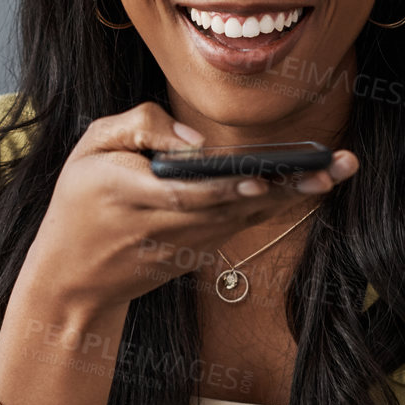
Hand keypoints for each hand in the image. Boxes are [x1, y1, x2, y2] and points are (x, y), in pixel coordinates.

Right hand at [18, 101, 357, 315]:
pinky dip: (272, 207)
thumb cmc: (80, 200)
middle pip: (231, 206)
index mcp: (130, 194)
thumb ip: (141, 126)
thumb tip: (199, 142)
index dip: (224, 187)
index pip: (185, 192)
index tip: (261, 177)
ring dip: (290, 197)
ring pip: (243, 218)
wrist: (70, 278)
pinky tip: (307, 188)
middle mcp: (163, 225)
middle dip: (283, 188)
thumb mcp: (89, 148)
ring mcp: (183, 245)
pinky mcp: (195, 254)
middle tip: (331, 168)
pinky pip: (237, 226)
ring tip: (334, 172)